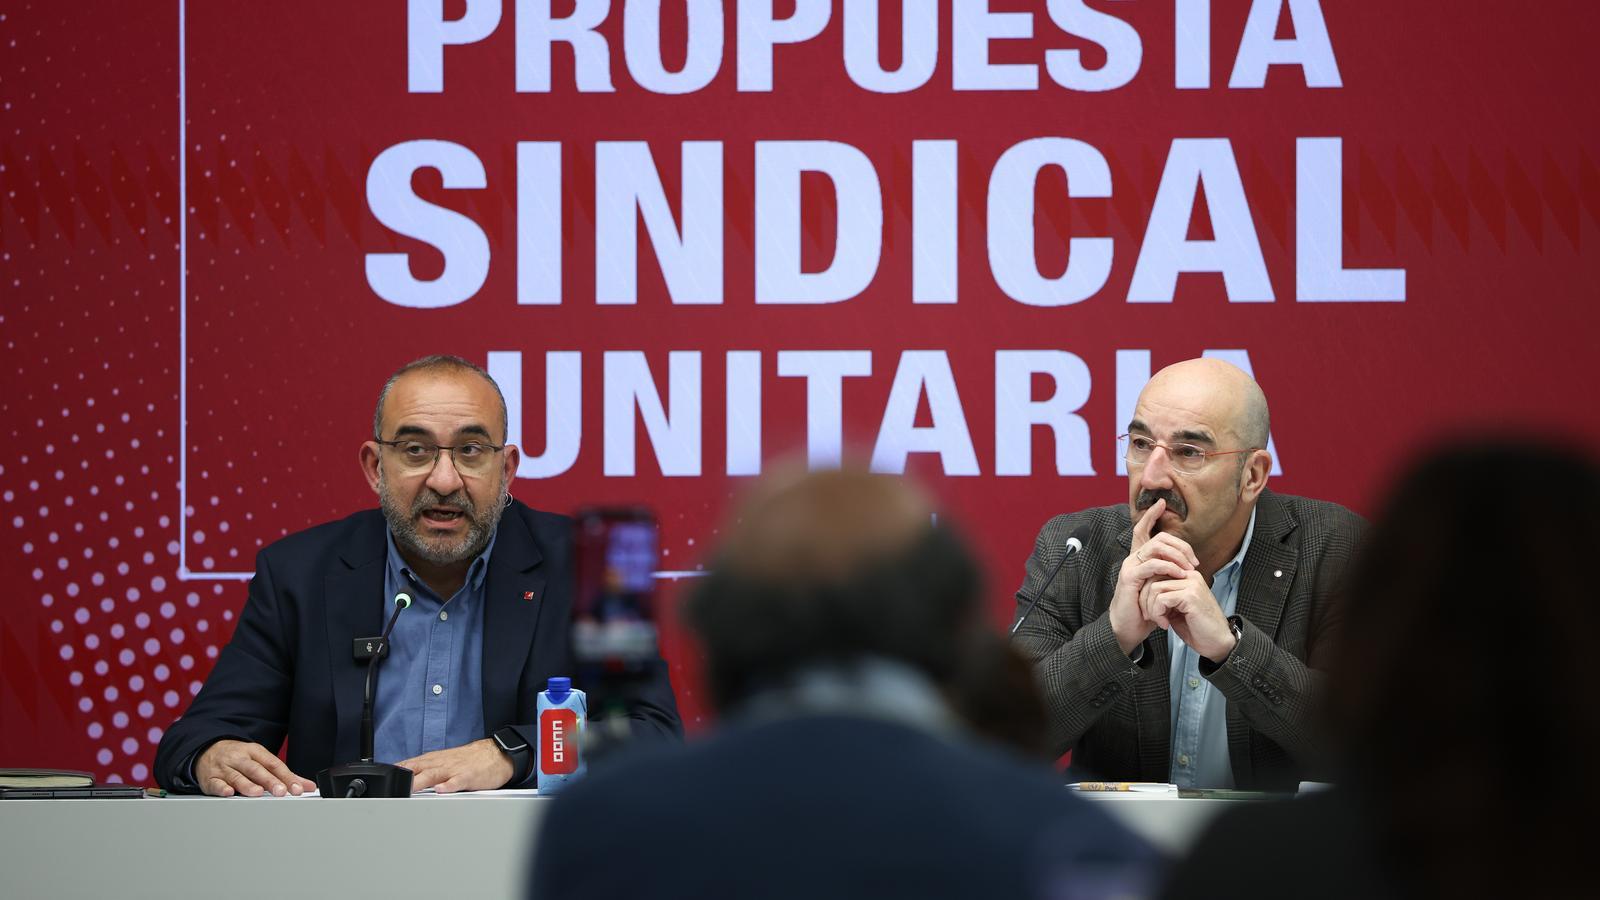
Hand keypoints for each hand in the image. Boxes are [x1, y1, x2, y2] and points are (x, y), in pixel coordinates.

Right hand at [195, 739, 315, 796]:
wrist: (207, 749)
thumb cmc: (240, 758)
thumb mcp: (261, 760)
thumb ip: (284, 774)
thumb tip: (307, 786)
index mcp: (255, 752)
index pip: (274, 764)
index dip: (286, 777)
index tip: (297, 789)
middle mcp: (240, 758)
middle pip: (256, 769)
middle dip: (269, 781)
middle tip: (281, 792)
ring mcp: (224, 768)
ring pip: (236, 776)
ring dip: (247, 785)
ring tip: (258, 793)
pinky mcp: (210, 778)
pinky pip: (216, 783)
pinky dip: (222, 788)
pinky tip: (229, 792)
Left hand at [397, 739, 512, 793]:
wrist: (496, 754)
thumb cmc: (470, 760)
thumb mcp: (445, 761)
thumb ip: (427, 770)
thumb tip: (407, 778)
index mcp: (434, 760)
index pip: (409, 764)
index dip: (394, 772)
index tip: (381, 782)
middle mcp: (441, 763)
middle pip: (417, 769)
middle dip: (402, 777)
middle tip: (389, 788)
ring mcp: (454, 770)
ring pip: (433, 775)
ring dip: (420, 781)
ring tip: (409, 789)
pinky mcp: (469, 777)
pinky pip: (457, 781)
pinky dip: (448, 786)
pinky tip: (440, 790)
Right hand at [1109, 499, 1199, 654]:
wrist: (1128, 628)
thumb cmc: (1145, 609)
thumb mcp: (1159, 587)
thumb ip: (1167, 574)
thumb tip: (1187, 565)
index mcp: (1139, 559)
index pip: (1142, 529)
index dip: (1150, 515)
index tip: (1161, 502)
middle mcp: (1133, 558)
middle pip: (1158, 537)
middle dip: (1180, 545)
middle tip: (1194, 561)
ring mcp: (1130, 566)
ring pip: (1156, 546)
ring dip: (1177, 555)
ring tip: (1189, 569)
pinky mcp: (1130, 577)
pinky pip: (1152, 564)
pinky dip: (1169, 567)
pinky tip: (1179, 574)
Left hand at [1142, 569, 1235, 662]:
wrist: (1217, 643)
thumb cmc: (1197, 628)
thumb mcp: (1175, 608)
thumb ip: (1163, 596)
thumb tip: (1142, 590)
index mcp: (1187, 576)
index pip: (1156, 573)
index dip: (1146, 592)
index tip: (1149, 610)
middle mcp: (1190, 576)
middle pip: (1153, 578)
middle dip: (1145, 600)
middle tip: (1150, 617)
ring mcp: (1192, 584)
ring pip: (1154, 588)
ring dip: (1151, 608)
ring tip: (1160, 621)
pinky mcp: (1190, 595)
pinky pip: (1161, 599)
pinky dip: (1158, 614)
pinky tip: (1165, 624)